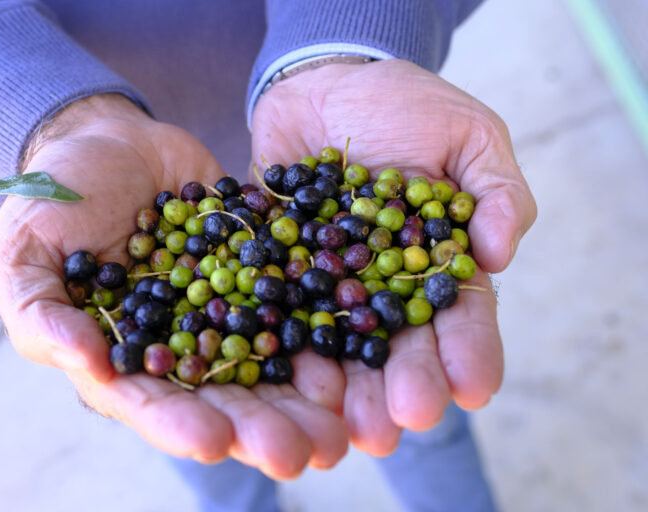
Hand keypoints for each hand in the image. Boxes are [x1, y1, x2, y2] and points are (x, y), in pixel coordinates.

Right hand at [0, 94, 347, 478]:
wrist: (109, 140)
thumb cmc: (54, 198)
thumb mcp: (24, 253)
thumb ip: (42, 314)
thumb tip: (88, 365)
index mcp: (122, 354)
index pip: (150, 402)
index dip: (180, 424)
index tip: (214, 441)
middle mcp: (181, 343)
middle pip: (224, 396)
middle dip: (262, 427)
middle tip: (304, 454)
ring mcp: (224, 308)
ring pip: (269, 362)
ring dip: (304, 396)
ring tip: (340, 425)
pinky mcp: (257, 269)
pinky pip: (293, 300)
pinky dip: (321, 325)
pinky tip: (353, 348)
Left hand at [251, 59, 536, 454]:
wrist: (324, 83)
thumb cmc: (404, 106)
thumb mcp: (467, 136)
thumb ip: (494, 191)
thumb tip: (501, 255)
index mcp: (435, 262)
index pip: (460, 314)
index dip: (469, 351)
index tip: (474, 388)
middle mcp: (381, 285)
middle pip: (397, 344)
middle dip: (404, 384)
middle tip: (405, 421)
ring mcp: (327, 282)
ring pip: (339, 344)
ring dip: (348, 388)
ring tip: (353, 426)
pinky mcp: (277, 270)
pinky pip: (279, 309)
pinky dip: (284, 343)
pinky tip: (290, 378)